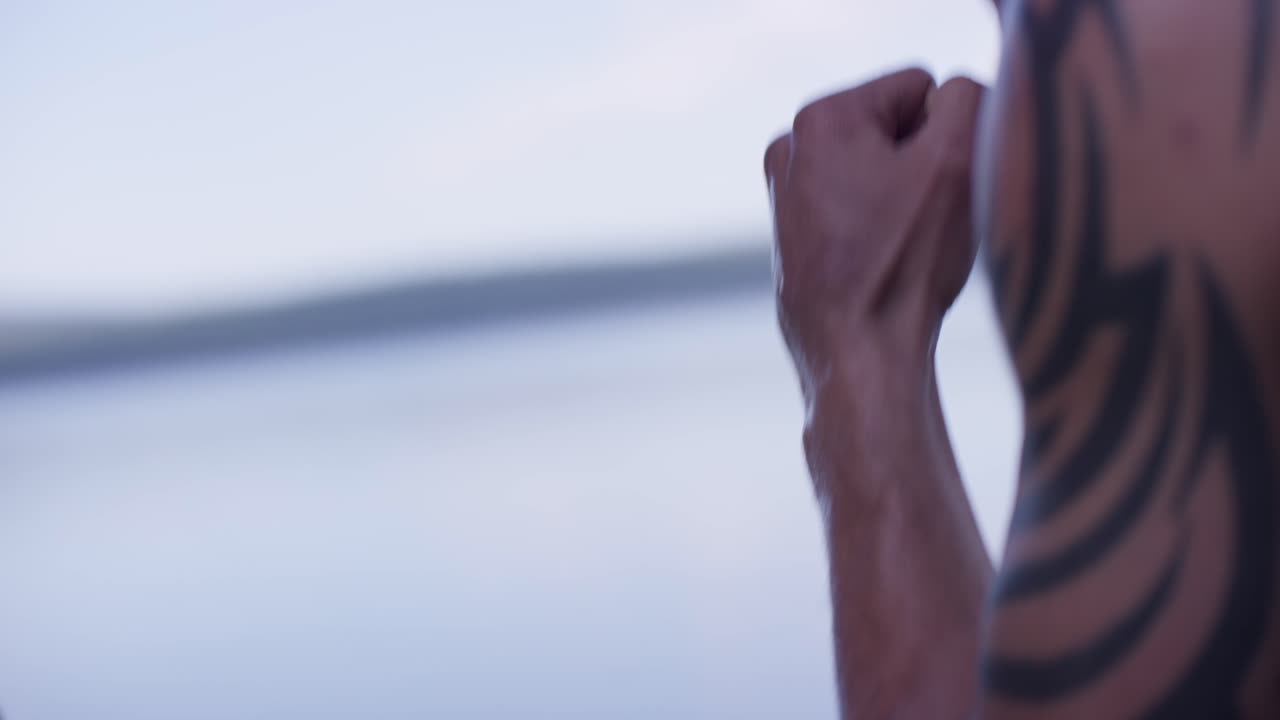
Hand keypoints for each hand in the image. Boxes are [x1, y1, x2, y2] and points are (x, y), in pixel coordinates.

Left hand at [764, 68, 983, 404]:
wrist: (857, 355)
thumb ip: (968, 97)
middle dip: (922, 164)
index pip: (923, 86)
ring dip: (907, 198)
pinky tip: (885, 263)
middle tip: (921, 222)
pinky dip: (883, 228)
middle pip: (898, 127)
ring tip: (902, 245)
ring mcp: (788, 193)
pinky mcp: (795, 233)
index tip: (935, 188)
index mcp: (820, 117)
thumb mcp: (958, 158)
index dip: (948, 135)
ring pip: (883, 170)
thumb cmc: (904, 264)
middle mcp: (791, 147)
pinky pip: (863, 208)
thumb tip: (956, 97)